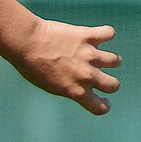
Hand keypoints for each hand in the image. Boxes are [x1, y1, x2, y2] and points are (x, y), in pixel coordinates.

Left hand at [4, 19, 120, 114]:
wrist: (25, 42)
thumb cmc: (30, 65)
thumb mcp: (48, 85)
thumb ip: (68, 87)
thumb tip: (80, 84)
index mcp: (76, 91)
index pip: (100, 107)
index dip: (103, 105)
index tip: (102, 99)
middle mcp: (86, 75)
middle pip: (113, 85)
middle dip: (110, 83)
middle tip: (101, 77)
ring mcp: (89, 56)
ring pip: (115, 61)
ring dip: (111, 60)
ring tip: (101, 57)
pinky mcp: (88, 36)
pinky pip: (109, 34)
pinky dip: (106, 34)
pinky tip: (98, 35)